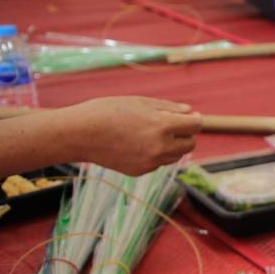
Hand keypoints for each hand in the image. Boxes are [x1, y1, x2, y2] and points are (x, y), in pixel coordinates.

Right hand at [65, 96, 201, 174]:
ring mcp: (150, 162)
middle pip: (190, 144)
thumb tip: (191, 112)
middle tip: (172, 124)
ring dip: (172, 145)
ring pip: (175, 155)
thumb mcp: (141, 102)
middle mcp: (160, 146)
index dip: (194, 119)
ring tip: (151, 133)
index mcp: (163, 126)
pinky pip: (158, 163)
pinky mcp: (140, 171)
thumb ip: (169, 108)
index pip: (195, 125)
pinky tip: (137, 144)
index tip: (190, 116)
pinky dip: (155, 154)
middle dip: (185, 134)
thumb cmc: (108, 111)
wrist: (79, 134)